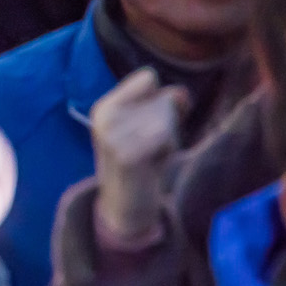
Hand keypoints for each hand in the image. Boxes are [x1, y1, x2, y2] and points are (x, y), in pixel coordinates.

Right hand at [89, 68, 187, 248]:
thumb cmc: (142, 163)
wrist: (125, 208)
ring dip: (170, 138)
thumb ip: (166, 103)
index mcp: (104, 106)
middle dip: (167, 122)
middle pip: (163, 98)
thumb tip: (182, 93)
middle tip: (150, 147)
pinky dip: (168, 150)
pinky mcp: (127, 153)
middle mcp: (104, 115)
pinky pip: (164, 134)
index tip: (148, 125)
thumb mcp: (150, 126)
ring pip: (167, 116)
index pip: (148, 78)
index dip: (159, 99)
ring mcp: (112, 134)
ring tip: (153, 156)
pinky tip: (155, 164)